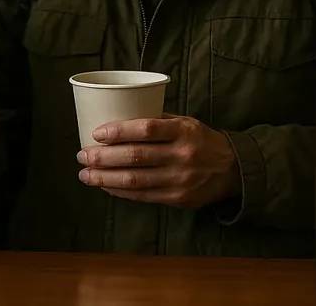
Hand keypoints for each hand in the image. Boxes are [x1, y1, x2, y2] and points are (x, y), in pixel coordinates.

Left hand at [76, 114, 239, 208]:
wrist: (233, 169)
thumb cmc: (201, 140)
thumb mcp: (186, 122)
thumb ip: (157, 121)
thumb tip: (117, 118)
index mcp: (183, 131)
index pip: (146, 129)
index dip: (118, 131)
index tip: (96, 133)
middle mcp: (182, 155)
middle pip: (135, 157)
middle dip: (103, 157)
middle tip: (82, 155)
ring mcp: (180, 179)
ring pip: (135, 180)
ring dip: (105, 178)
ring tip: (85, 174)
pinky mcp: (177, 198)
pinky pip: (143, 196)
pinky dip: (120, 191)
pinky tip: (105, 185)